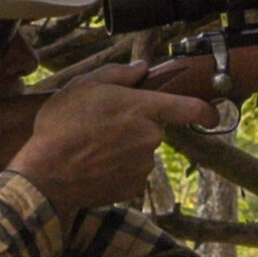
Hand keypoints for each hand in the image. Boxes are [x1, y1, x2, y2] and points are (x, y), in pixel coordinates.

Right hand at [12, 65, 216, 211]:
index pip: (189, 108)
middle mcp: (150, 137)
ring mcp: (144, 165)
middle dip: (135, 126)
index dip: (205, 111)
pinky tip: (95, 166)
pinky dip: (118, 169)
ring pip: (142, 151)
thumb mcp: (83, 86)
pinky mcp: (135, 187)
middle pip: (154, 128)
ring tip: (93, 147)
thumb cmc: (61, 127)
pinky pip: (133, 173)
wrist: (45, 175)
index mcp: (142, 108)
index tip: (212, 114)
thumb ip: (118, 74)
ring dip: (125, 148)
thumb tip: (142, 69)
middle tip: (102, 126)